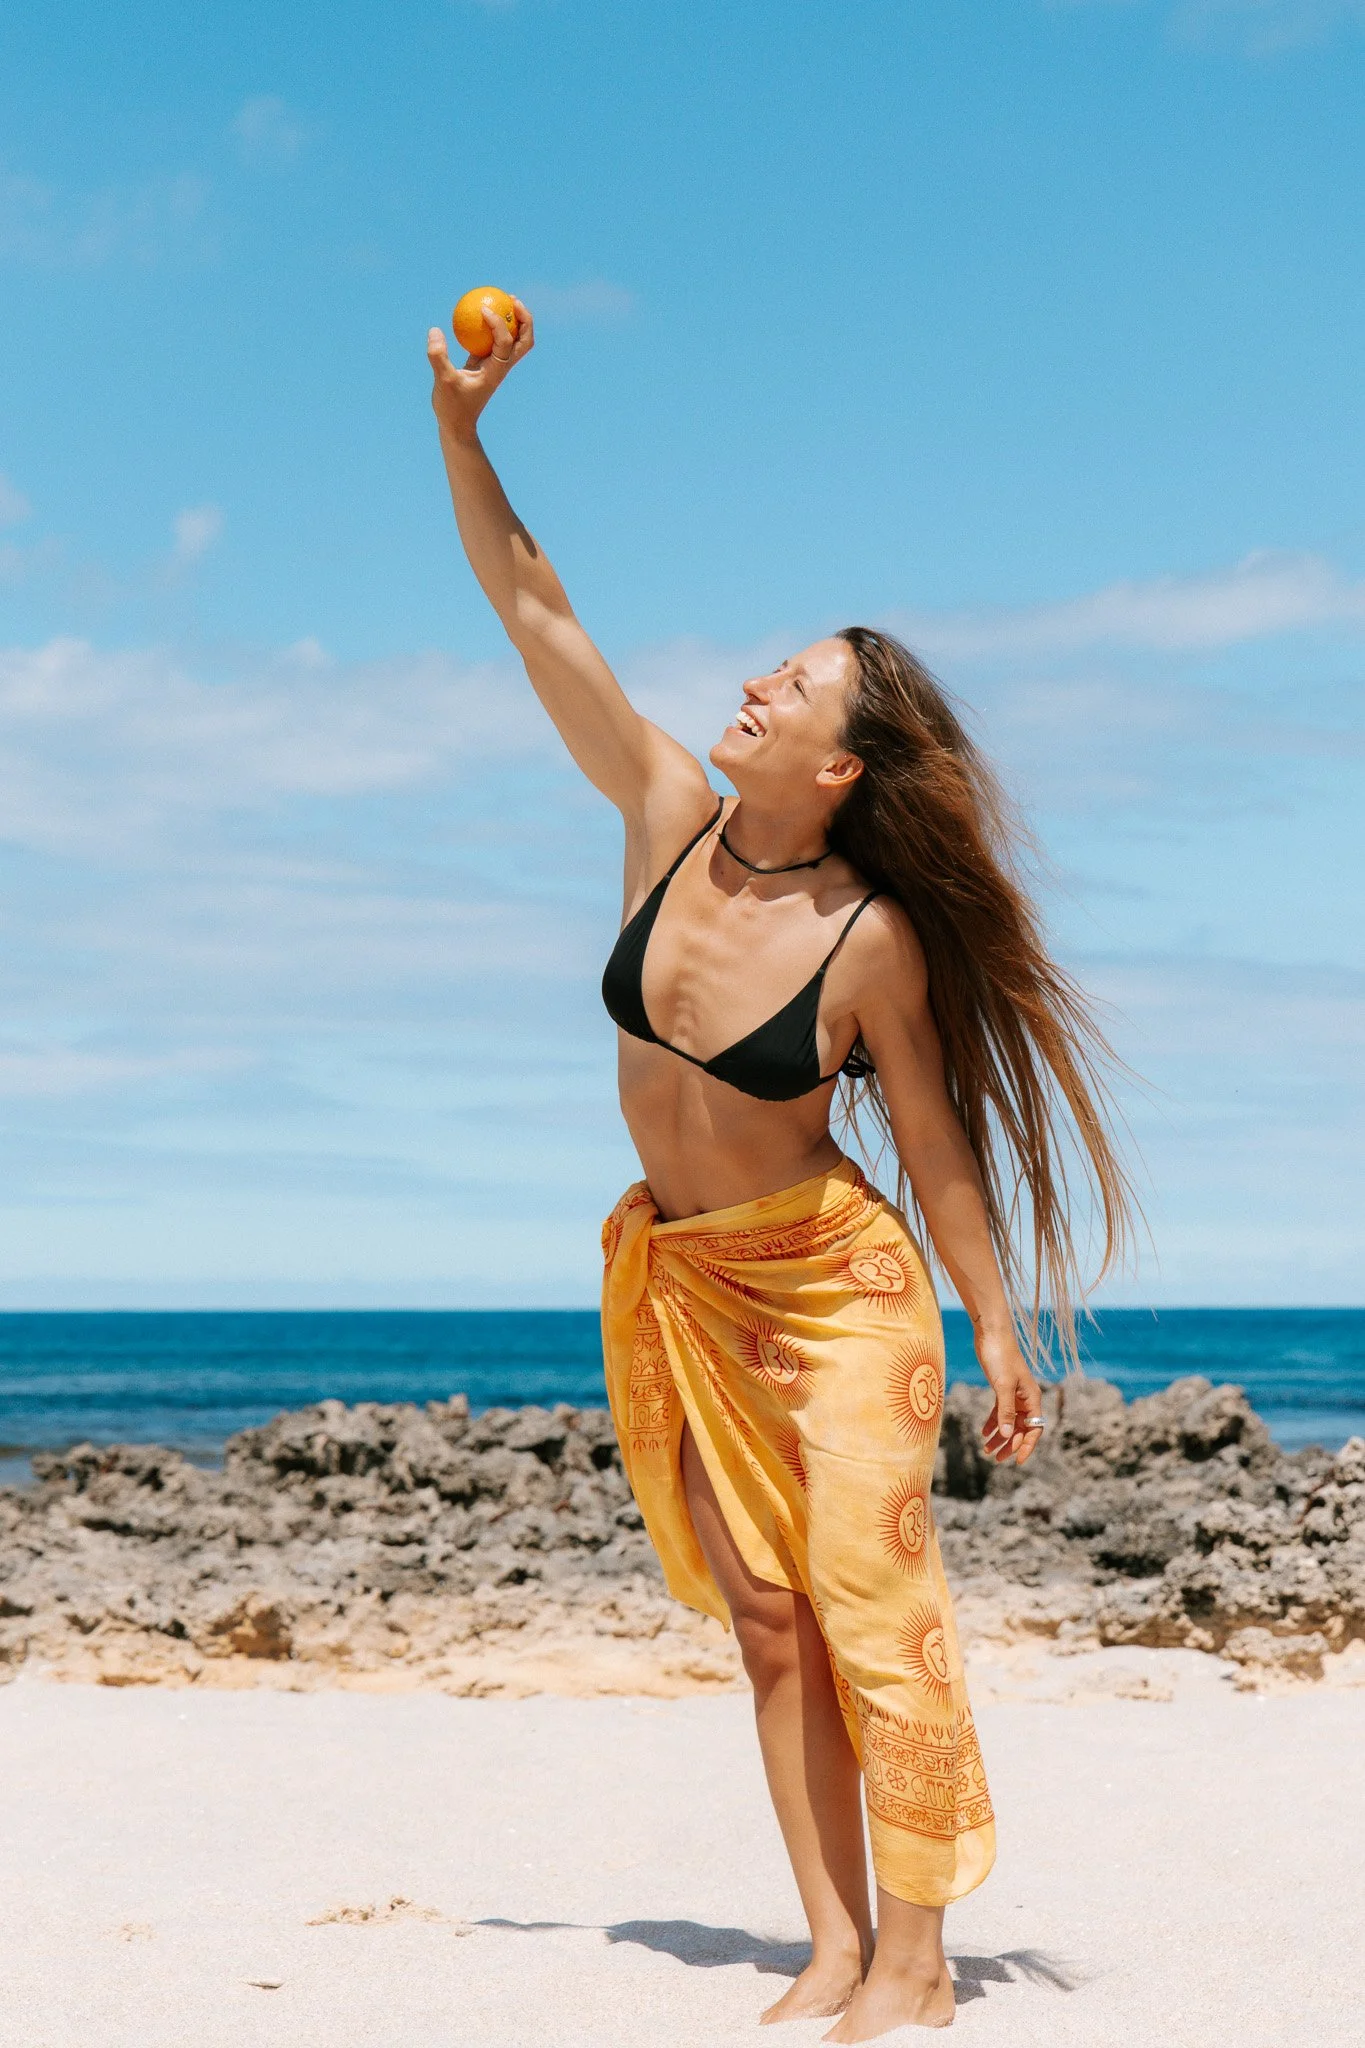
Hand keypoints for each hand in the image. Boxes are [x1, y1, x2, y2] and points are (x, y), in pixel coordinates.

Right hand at [427, 296, 533, 442]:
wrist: (457, 427)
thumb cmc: (452, 408)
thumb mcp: (442, 382)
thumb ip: (438, 357)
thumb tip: (435, 330)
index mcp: (496, 371)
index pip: (506, 343)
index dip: (499, 323)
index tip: (482, 309)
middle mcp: (501, 368)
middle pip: (525, 341)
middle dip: (524, 319)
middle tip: (511, 299)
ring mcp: (495, 366)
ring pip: (515, 341)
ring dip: (514, 321)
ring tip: (501, 300)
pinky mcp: (485, 365)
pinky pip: (494, 341)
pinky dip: (491, 327)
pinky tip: (478, 313)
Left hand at [975, 1326, 1044, 1466]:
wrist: (991, 1333)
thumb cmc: (1000, 1356)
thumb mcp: (1002, 1385)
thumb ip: (1005, 1410)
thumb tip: (1007, 1435)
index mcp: (1032, 1398)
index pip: (1034, 1428)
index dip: (1027, 1446)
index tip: (1018, 1462)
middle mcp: (1026, 1398)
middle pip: (1021, 1428)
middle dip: (1010, 1444)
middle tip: (996, 1458)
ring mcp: (1014, 1393)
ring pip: (1009, 1421)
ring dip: (1000, 1436)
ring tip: (987, 1450)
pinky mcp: (1002, 1388)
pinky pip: (1000, 1411)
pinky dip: (993, 1423)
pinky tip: (984, 1433)